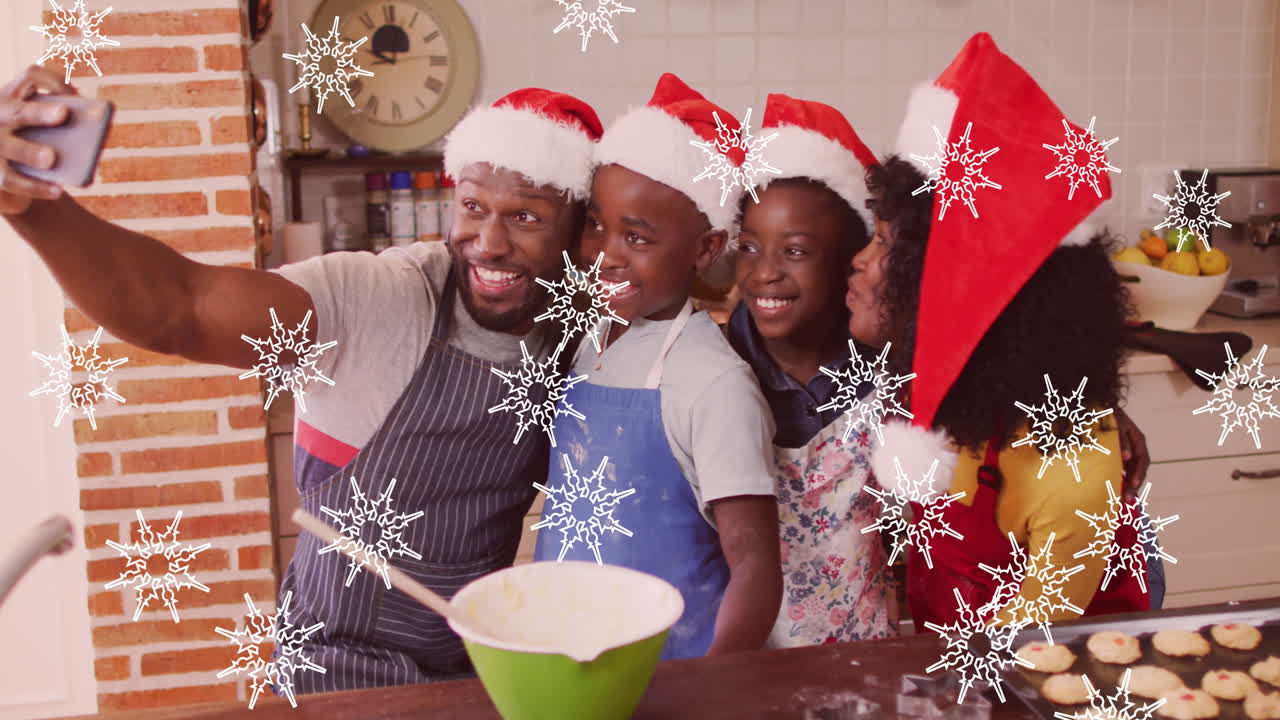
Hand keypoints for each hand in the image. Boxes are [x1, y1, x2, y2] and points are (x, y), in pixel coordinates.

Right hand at [0, 66, 76, 214]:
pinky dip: (34, 186)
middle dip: (38, 112)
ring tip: (52, 159)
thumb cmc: (35, 147)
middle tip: (64, 114)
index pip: (30, 76)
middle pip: (15, 111)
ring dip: (28, 151)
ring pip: (7, 145)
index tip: (76, 95)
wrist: (8, 179)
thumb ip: (63, 131)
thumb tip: (90, 139)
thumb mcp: (46, 134)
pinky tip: (58, 190)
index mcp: (15, 97)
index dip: (53, 81)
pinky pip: (9, 179)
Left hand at [1113, 407, 1149, 500]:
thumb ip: (1122, 440)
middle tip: (1126, 501)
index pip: (1142, 460)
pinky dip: (1121, 481)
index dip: (1139, 474)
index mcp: (1138, 440)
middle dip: (1133, 486)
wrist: (1098, 407)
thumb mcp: (1116, 425)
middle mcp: (1135, 447)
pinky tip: (1117, 491)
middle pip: (1138, 469)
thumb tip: (1128, 457)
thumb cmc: (1108, 414)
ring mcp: (1128, 451)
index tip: (1134, 485)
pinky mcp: (1119, 455)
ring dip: (1128, 486)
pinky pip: (1123, 470)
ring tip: (1123, 501)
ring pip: (1131, 472)